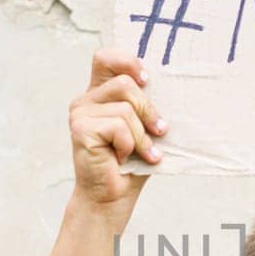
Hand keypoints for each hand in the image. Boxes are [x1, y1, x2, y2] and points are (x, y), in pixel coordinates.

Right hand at [68, 48, 166, 209]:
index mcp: (100, 94)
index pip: (105, 58)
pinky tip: (123, 158)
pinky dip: (131, 145)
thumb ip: (146, 105)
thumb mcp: (144, 128)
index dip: (127, 61)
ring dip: (141, 135)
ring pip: (125, 108)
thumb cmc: (131, 163)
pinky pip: (119, 127)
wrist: (112, 197)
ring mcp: (80, 114)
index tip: (147, 80)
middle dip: (149, 109)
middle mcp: (86, 100)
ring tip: (142, 153)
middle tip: (159, 130)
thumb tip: (174, 85)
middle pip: (125, 84)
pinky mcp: (81, 129)